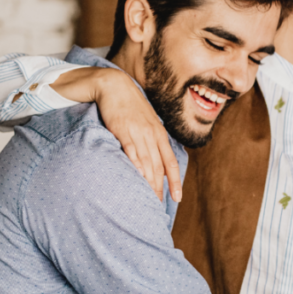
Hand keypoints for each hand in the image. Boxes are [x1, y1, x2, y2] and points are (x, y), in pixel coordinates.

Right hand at [52, 67, 181, 201]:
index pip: (171, 162)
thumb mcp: (146, 121)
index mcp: (160, 134)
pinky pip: (132, 151)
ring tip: (148, 200)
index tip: (177, 198)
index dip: (175, 181)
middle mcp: (153, 134)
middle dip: (160, 188)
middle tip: (158, 207)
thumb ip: (151, 138)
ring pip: (148, 163)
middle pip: (159, 167)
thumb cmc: (129, 105)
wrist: (115, 86)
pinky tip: (138, 179)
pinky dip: (136, 166)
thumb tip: (153, 157)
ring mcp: (139, 133)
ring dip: (149, 183)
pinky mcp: (124, 131)